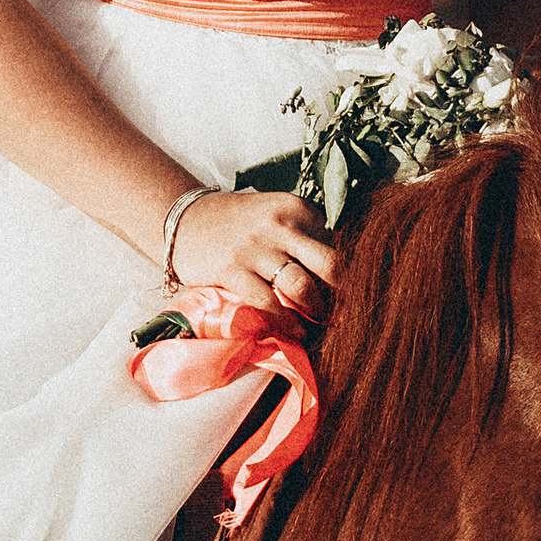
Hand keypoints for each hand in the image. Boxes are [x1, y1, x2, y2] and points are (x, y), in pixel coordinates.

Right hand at [166, 186, 339, 320]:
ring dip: (315, 311)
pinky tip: (294, 331)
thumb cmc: (241, 224)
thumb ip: (305, 236)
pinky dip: (286, 322)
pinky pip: (267, 303)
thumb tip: (341, 274)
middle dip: (343, 294)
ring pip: (301, 286)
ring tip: (318, 322)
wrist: (186, 219)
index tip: (354, 291)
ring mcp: (255, 248)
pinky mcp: (231, 270)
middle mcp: (279, 225)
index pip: (338, 243)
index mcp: (296, 209)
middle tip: (345, 312)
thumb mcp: (277, 216)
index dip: (349, 272)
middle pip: (330, 264)